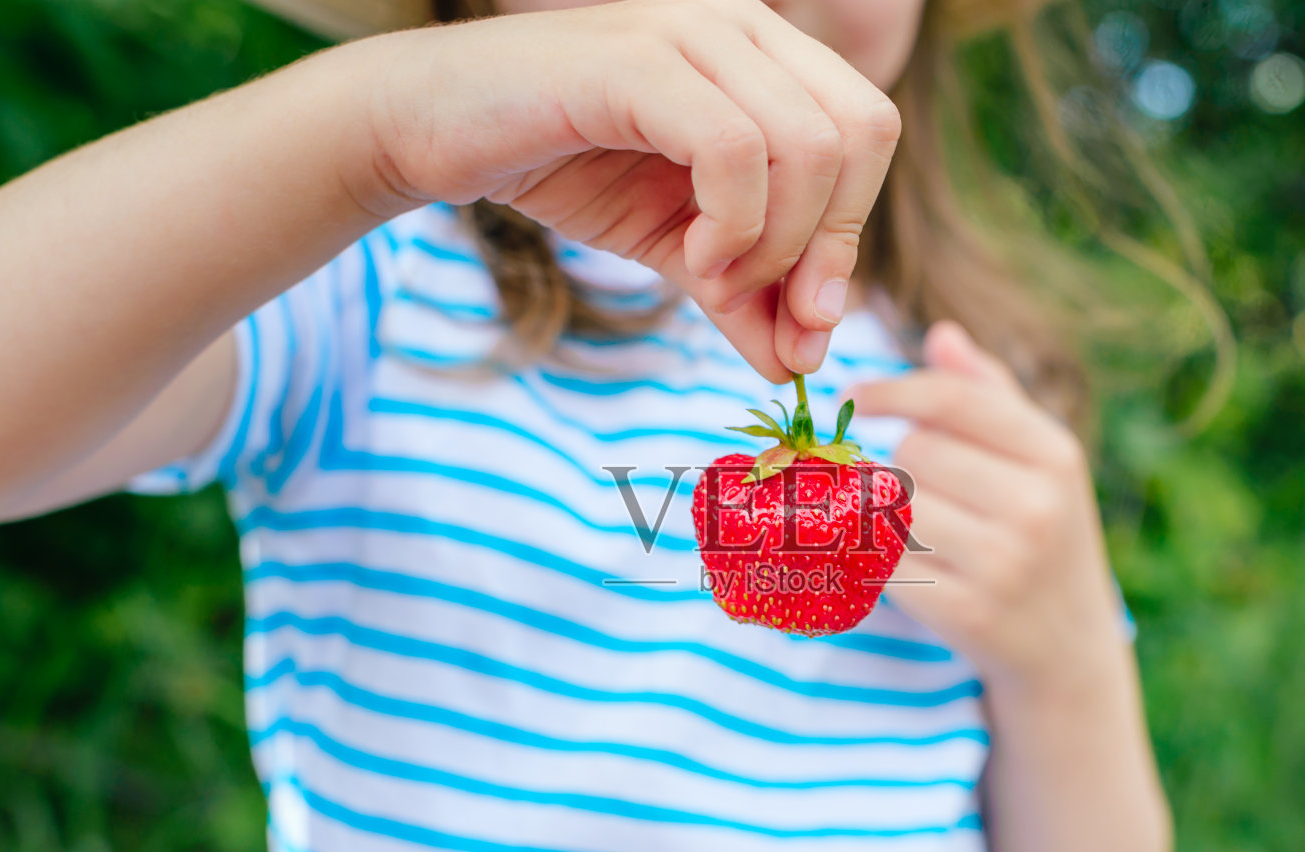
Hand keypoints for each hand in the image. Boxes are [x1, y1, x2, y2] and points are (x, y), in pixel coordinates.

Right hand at [356, 0, 900, 381]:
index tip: (806, 317)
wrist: (436, 128)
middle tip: (778, 311)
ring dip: (776, 243)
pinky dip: (732, 225)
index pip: (869, 133)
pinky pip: (733, 148)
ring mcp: (692, 35)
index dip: (851, 234)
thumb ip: (743, 296)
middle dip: (830, 246)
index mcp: (767, 59)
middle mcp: (742, 30)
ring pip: (806, 145)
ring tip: (713, 280)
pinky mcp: (638, 62)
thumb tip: (800, 365)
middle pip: (860, 134)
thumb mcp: (677, 247)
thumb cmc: (564, 167)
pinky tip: (691, 259)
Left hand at [847, 322, 1130, 705]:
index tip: (853, 396)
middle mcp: (1036, 506)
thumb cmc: (1045, 534)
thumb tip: (941, 335)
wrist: (1069, 650)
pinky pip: (888, 561)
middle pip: (914, 451)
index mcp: (1055, 455)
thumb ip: (991, 394)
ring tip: (922, 531)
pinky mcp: (966, 613)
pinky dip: (883, 559)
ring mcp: (1003, 564)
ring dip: (889, 513)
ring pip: (895, 505)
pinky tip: (912, 566)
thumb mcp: (1041, 462)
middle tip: (925, 495)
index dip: (891, 391)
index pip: (951, 399)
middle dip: (902, 466)